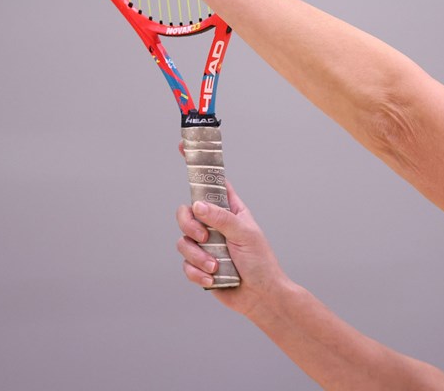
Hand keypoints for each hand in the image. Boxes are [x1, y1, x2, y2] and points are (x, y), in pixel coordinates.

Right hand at [176, 180, 289, 317]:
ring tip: (216, 267)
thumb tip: (197, 205)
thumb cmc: (260, 262)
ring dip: (199, 257)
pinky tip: (212, 279)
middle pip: (186, 212)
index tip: (182, 146)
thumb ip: (221, 218)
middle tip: (204, 237)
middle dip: (190, 226)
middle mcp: (215, 225)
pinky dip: (197, 273)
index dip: (198, 168)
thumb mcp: (245, 234)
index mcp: (229, 210)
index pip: (212, 183)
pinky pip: (185, 265)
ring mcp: (206, 246)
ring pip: (183, 241)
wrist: (260, 296)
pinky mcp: (199, 266)